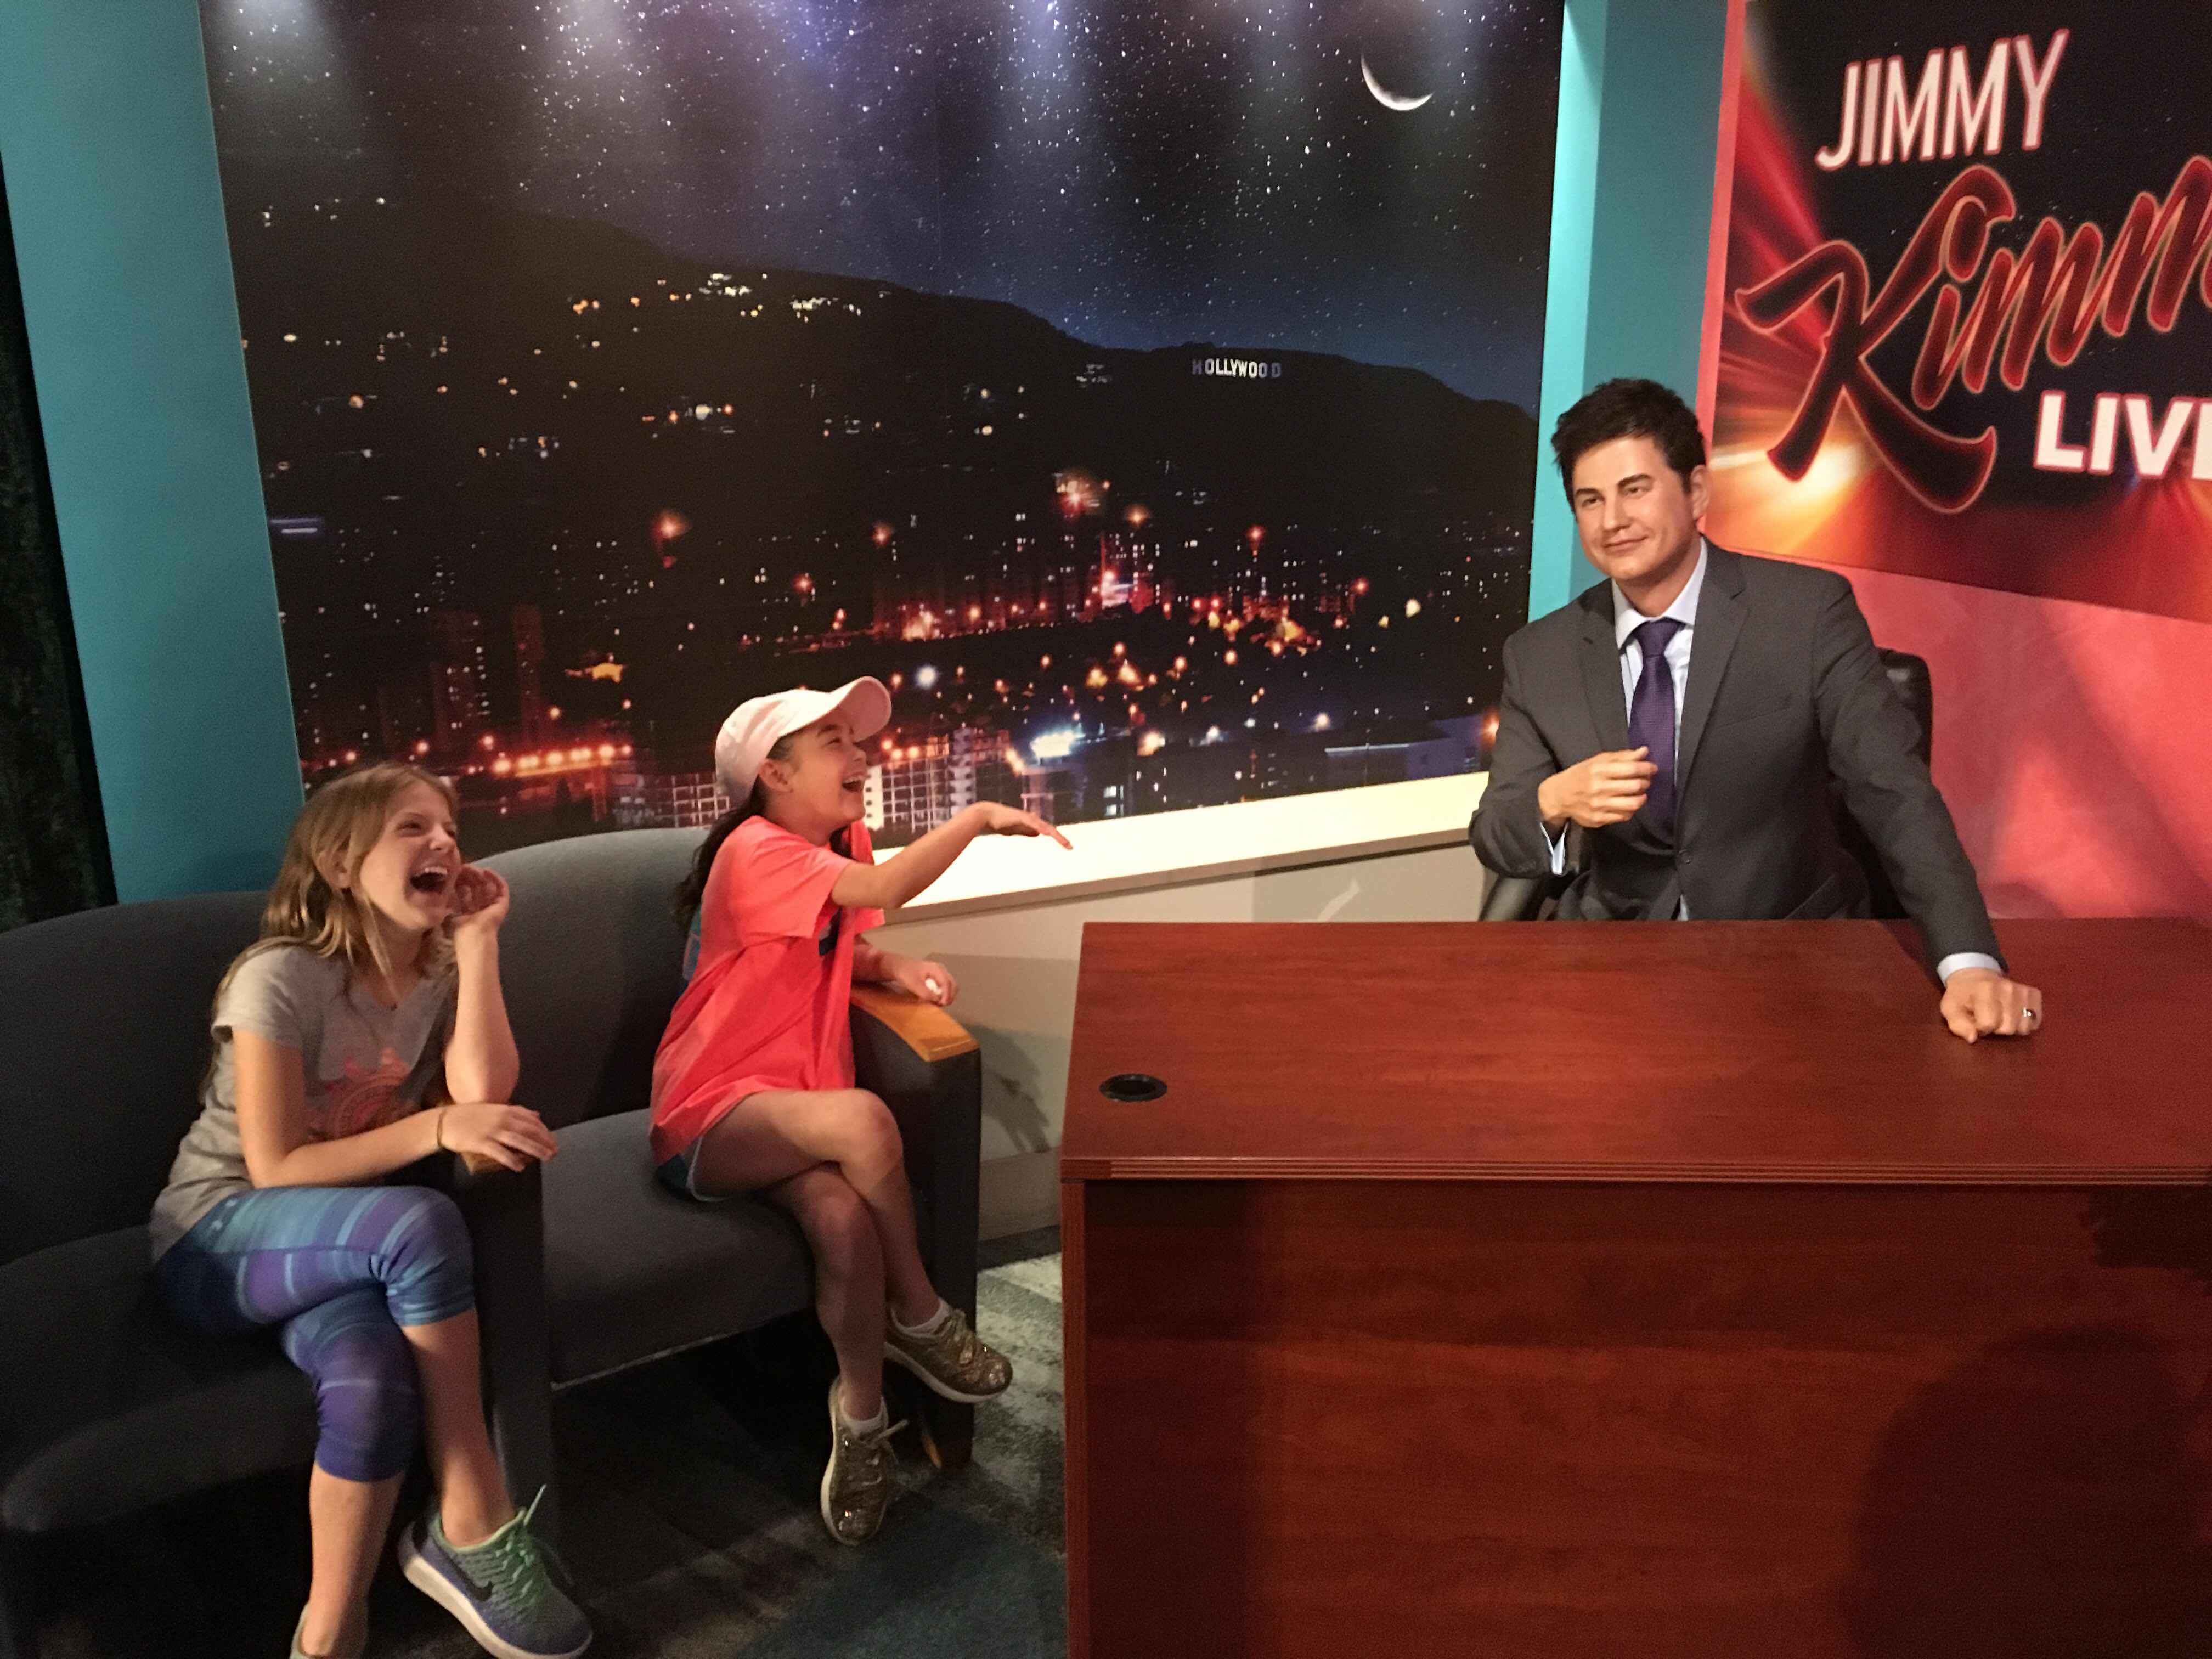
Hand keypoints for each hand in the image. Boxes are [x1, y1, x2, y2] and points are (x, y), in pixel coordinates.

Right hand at [437, 1101, 557, 1171]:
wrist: (445, 1121)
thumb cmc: (470, 1116)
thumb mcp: (495, 1109)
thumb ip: (516, 1112)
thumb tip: (537, 1115)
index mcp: (506, 1110)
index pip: (532, 1120)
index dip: (545, 1131)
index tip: (553, 1140)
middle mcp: (502, 1119)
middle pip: (529, 1130)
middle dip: (544, 1141)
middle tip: (554, 1151)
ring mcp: (492, 1131)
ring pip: (519, 1140)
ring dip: (535, 1149)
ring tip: (546, 1157)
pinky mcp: (481, 1142)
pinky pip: (500, 1152)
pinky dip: (511, 1159)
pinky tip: (520, 1167)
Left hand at [447, 866, 509, 941]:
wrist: (474, 934)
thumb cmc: (460, 927)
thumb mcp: (450, 911)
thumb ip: (449, 900)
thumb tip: (443, 887)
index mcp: (467, 911)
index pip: (464, 893)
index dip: (460, 882)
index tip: (454, 873)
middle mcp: (480, 908)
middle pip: (476, 888)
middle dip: (469, 878)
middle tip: (464, 868)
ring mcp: (492, 905)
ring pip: (488, 886)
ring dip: (481, 876)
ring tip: (474, 868)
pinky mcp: (502, 903)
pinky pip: (502, 888)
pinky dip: (495, 878)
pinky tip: (487, 871)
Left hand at [889, 955, 958, 1005]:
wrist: (898, 967)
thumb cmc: (905, 973)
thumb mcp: (914, 984)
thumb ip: (925, 993)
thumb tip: (936, 1000)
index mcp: (936, 969)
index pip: (947, 983)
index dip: (947, 994)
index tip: (943, 1004)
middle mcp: (941, 970)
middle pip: (952, 985)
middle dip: (949, 996)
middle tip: (941, 1005)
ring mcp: (939, 974)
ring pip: (950, 986)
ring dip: (947, 996)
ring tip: (937, 1003)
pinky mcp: (936, 978)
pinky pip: (944, 987)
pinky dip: (942, 994)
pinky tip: (935, 999)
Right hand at [972, 803, 1073, 848]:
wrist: (986, 814)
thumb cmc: (1000, 822)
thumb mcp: (1016, 830)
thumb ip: (1026, 831)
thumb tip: (1037, 834)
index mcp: (1031, 823)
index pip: (1047, 830)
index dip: (1057, 837)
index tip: (1066, 845)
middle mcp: (1031, 819)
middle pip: (1049, 828)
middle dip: (1060, 838)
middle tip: (1070, 847)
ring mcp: (1026, 817)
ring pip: (1044, 826)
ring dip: (1055, 835)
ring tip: (1064, 843)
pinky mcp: (1020, 817)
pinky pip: (1033, 823)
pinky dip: (1041, 828)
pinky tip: (1047, 833)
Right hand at [1536, 748, 1658, 830]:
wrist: (1558, 796)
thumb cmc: (1580, 775)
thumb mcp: (1597, 761)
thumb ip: (1622, 757)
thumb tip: (1644, 752)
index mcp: (1598, 770)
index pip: (1631, 769)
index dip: (1647, 768)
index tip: (1652, 768)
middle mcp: (1599, 788)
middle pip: (1635, 786)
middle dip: (1646, 782)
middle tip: (1646, 780)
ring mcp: (1599, 805)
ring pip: (1633, 804)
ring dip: (1642, 797)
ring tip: (1640, 793)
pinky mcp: (1599, 819)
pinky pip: (1624, 816)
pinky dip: (1631, 809)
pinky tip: (1628, 803)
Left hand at [1939, 968, 2043, 1042]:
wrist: (1975, 976)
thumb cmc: (1961, 996)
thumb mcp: (1950, 1009)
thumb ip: (1958, 1025)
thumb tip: (1973, 1038)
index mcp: (1984, 990)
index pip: (1988, 1024)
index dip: (1980, 1028)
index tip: (1976, 1021)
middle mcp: (2007, 988)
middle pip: (2007, 1028)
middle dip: (1996, 1029)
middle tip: (1989, 1018)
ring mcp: (2022, 990)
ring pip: (2024, 1027)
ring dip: (2012, 1027)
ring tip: (2001, 1017)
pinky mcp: (2034, 994)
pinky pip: (2036, 1020)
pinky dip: (2026, 1023)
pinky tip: (2014, 1016)